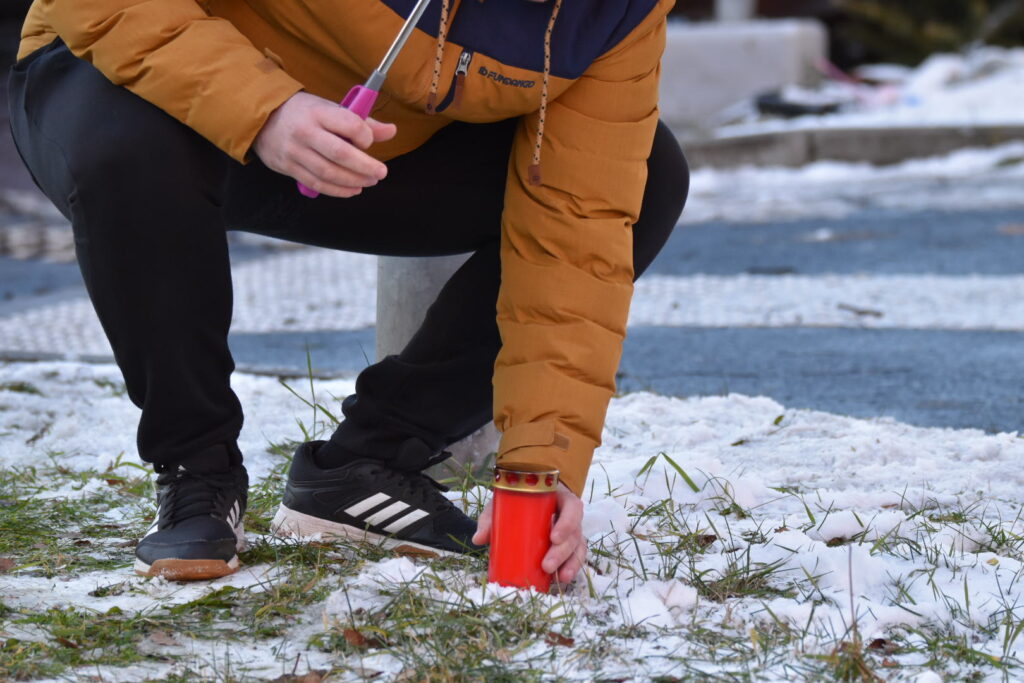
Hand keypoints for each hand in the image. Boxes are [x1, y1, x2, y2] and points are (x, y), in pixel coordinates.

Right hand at [253, 92, 395, 197]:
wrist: (262, 118)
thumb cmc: (304, 113)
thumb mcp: (329, 108)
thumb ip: (361, 121)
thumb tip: (391, 131)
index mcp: (318, 112)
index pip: (349, 125)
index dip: (365, 136)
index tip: (369, 141)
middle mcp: (306, 132)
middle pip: (340, 154)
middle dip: (365, 166)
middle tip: (381, 173)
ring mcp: (295, 152)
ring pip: (329, 173)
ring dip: (353, 181)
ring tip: (369, 182)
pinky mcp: (289, 168)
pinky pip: (317, 184)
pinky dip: (338, 190)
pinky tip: (352, 190)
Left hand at [473, 482, 586, 584]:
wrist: (523, 498)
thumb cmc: (517, 499)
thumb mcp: (504, 503)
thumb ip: (491, 518)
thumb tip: (478, 539)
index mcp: (559, 498)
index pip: (572, 508)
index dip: (567, 523)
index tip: (553, 538)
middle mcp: (570, 515)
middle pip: (574, 533)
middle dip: (562, 552)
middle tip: (546, 565)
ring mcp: (571, 531)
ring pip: (577, 548)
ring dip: (570, 564)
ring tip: (558, 578)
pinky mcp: (568, 545)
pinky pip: (575, 557)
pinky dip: (570, 568)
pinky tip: (561, 580)